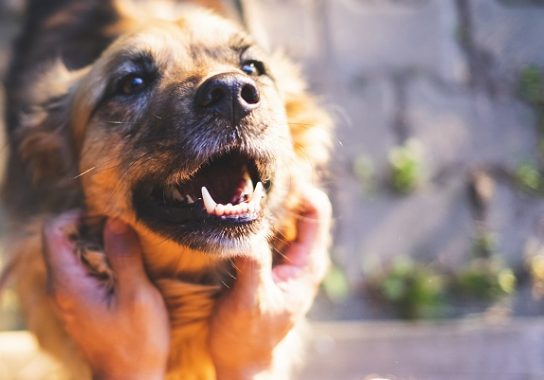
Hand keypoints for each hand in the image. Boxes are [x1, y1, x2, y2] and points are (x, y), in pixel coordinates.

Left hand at [43, 212, 169, 379]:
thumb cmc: (136, 344)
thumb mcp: (138, 297)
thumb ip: (124, 256)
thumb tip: (114, 220)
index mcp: (66, 282)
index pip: (52, 229)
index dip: (78, 216)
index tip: (109, 221)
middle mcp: (59, 287)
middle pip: (62, 238)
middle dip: (92, 229)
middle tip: (124, 237)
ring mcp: (66, 296)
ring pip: (73, 253)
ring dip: (99, 246)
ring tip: (128, 254)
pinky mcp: (78, 304)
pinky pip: (82, 270)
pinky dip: (101, 262)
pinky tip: (125, 273)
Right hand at [208, 187, 331, 378]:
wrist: (241, 363)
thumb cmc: (247, 337)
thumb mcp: (250, 301)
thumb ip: (253, 266)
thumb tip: (245, 230)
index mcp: (308, 264)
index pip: (316, 210)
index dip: (299, 187)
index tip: (271, 172)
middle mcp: (301, 258)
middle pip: (300, 207)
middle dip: (279, 187)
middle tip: (250, 171)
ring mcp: (286, 260)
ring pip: (282, 216)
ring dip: (265, 200)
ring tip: (239, 184)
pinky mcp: (269, 263)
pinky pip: (266, 229)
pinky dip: (254, 215)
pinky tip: (233, 209)